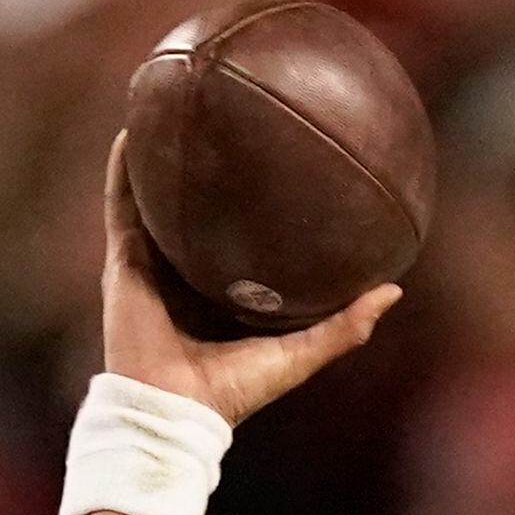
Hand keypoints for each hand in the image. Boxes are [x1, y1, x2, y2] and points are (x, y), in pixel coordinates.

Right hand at [99, 135, 400, 427]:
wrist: (173, 412)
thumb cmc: (234, 392)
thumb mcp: (299, 352)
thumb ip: (344, 326)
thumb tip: (394, 289)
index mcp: (219, 291)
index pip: (237, 235)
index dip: (253, 200)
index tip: (277, 158)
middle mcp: (183, 273)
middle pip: (195, 208)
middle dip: (206, 165)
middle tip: (226, 114)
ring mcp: (150, 265)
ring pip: (152, 198)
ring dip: (158, 155)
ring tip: (172, 102)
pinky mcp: (123, 264)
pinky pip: (121, 207)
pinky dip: (124, 170)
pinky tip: (134, 129)